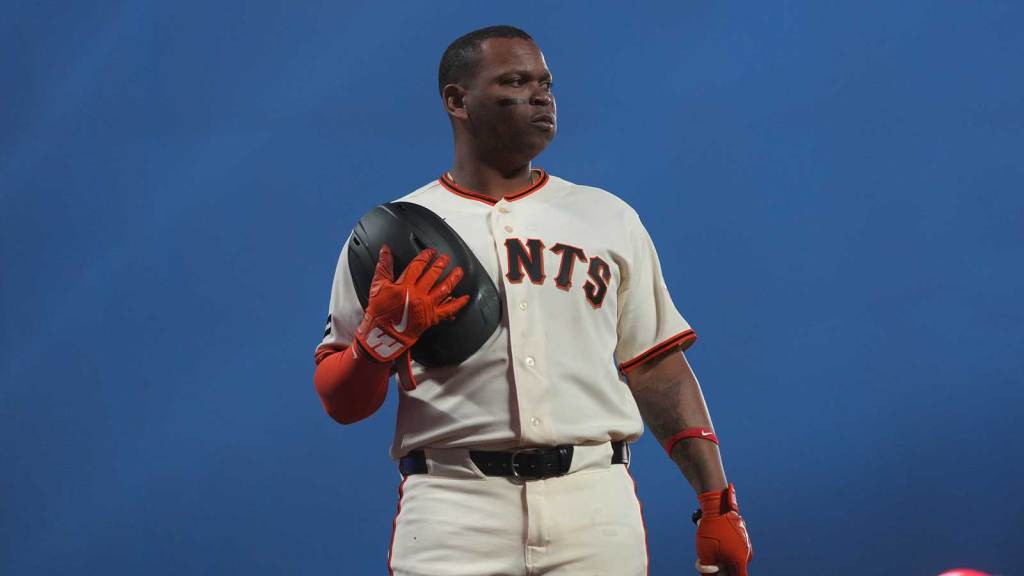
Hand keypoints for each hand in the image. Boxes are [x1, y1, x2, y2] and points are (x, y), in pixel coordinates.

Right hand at [354, 244, 469, 362]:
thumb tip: (386, 249)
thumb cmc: (380, 313)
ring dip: (453, 278)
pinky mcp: (432, 317)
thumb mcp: (378, 286)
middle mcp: (418, 294)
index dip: (426, 256)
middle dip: (441, 264)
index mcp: (404, 285)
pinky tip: (465, 297)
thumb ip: (384, 266)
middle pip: (433, 274)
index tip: (431, 251)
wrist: (384, 335)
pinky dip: (458, 303)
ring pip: (444, 289)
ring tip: (458, 271)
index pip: (418, 265)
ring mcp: (427, 306)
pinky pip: (449, 309)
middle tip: (446, 258)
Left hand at [695, 484, 751, 574]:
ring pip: (733, 562)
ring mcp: (746, 547)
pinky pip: (734, 552)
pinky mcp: (743, 540)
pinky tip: (716, 546)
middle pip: (734, 572)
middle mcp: (746, 556)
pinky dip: (725, 553)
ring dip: (722, 562)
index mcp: (740, 561)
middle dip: (721, 571)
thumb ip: (708, 571)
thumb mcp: (705, 554)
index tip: (721, 575)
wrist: (718, 507)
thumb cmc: (711, 531)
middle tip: (709, 564)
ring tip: (709, 554)